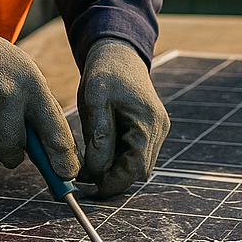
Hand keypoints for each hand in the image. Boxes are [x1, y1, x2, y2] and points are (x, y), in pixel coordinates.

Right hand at [0, 10, 78, 176]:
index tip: (68, 174)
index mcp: (32, 85)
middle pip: (13, 150)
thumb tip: (52, 151)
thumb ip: (37, 108)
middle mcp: (10, 98)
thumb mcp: (23, 73)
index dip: (62, 156)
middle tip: (0, 132)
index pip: (54, 128)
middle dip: (9, 151)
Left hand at [77, 38, 169, 195]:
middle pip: (138, 170)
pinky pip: (135, 153)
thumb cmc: (105, 74)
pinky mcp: (150, 130)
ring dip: (113, 168)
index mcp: (148, 122)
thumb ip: (99, 136)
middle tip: (82, 175)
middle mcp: (158, 129)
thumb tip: (98, 171)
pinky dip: (117, 158)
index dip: (113, 182)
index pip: (135, 167)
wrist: (119, 53)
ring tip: (87, 162)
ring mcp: (157, 130)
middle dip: (111, 177)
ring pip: (137, 164)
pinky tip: (98, 150)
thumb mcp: (95, 100)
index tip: (88, 187)